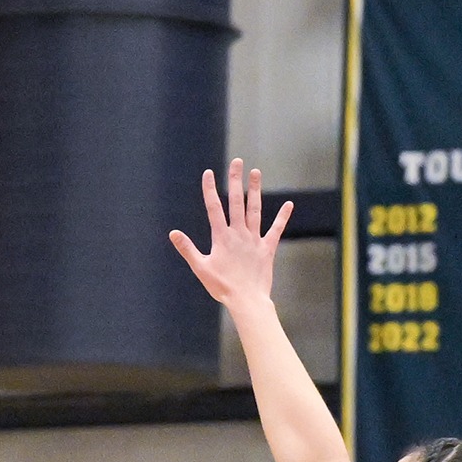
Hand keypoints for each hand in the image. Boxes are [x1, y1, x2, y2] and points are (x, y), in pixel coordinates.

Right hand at [169, 158, 293, 310]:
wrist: (246, 299)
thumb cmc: (222, 286)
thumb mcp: (200, 268)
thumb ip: (188, 249)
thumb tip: (173, 233)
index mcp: (221, 237)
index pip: (214, 208)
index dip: (210, 189)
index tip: (208, 173)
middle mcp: (239, 234)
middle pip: (237, 202)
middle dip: (235, 180)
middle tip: (237, 162)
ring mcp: (255, 239)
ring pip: (255, 210)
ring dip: (255, 190)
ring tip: (256, 172)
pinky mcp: (267, 249)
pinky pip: (276, 230)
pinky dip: (282, 217)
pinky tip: (288, 204)